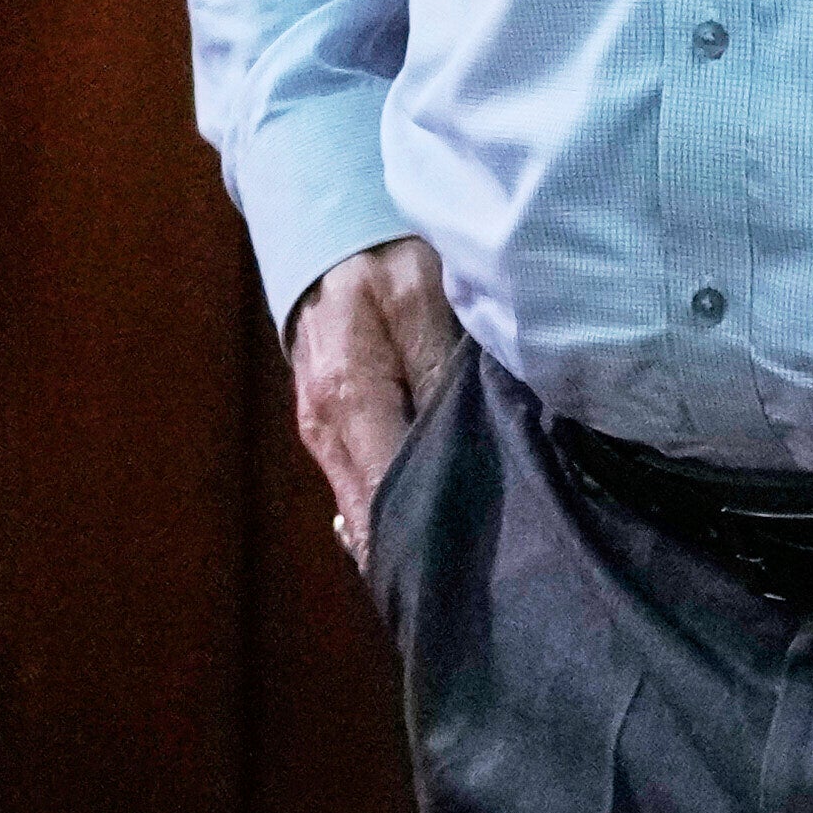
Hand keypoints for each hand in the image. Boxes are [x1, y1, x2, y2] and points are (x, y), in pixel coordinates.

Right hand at [288, 234, 457, 558]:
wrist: (328, 234)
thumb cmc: (384, 262)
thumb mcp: (423, 301)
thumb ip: (438, 374)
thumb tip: (462, 449)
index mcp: (349, 400)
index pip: (384, 500)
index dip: (427, 541)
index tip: (480, 572)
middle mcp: (325, 432)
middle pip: (371, 519)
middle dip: (422, 549)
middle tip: (490, 578)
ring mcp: (322, 435)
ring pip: (364, 509)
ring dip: (409, 530)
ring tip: (474, 557)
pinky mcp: (330, 430)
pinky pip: (363, 485)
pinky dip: (396, 504)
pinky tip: (439, 513)